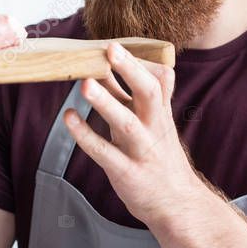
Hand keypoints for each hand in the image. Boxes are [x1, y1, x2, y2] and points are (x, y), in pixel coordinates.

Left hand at [64, 42, 198, 225]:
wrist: (177, 204)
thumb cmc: (161, 158)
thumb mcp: (158, 122)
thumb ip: (143, 94)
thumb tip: (133, 62)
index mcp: (159, 113)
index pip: (156, 80)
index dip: (136, 62)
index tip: (114, 43)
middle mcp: (153, 127)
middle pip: (147, 93)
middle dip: (129, 70)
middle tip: (109, 49)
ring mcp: (141, 150)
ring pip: (125, 123)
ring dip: (105, 102)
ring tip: (85, 83)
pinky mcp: (127, 172)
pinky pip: (105, 153)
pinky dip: (85, 136)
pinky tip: (69, 119)